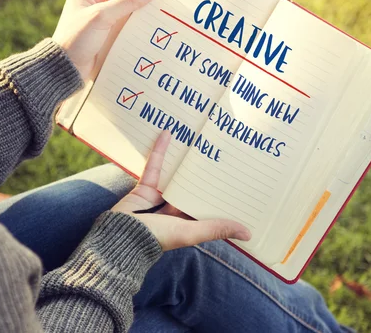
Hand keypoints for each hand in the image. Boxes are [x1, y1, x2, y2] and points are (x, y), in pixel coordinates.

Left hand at [52, 0, 156, 78]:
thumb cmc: (77, 39)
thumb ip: (128, 2)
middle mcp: (92, 4)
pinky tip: (143, 36)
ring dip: (136, 20)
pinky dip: (132, 32)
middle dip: (138, 6)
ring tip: (153, 25)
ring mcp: (98, 21)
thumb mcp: (102, 16)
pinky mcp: (103, 36)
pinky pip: (122, 29)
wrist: (66, 69)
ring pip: (124, 16)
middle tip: (157, 12)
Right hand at [112, 131, 251, 250]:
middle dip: (205, 173)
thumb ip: (217, 229)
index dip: (221, 195)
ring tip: (198, 140)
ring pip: (175, 175)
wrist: (121, 236)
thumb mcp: (191, 232)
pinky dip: (160, 151)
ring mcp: (159, 198)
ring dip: (184, 160)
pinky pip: (155, 166)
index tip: (238, 180)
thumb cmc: (158, 237)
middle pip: (193, 188)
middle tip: (221, 152)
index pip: (208, 206)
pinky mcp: (144, 187)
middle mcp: (175, 210)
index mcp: (188, 223)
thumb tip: (249, 234)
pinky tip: (168, 133)